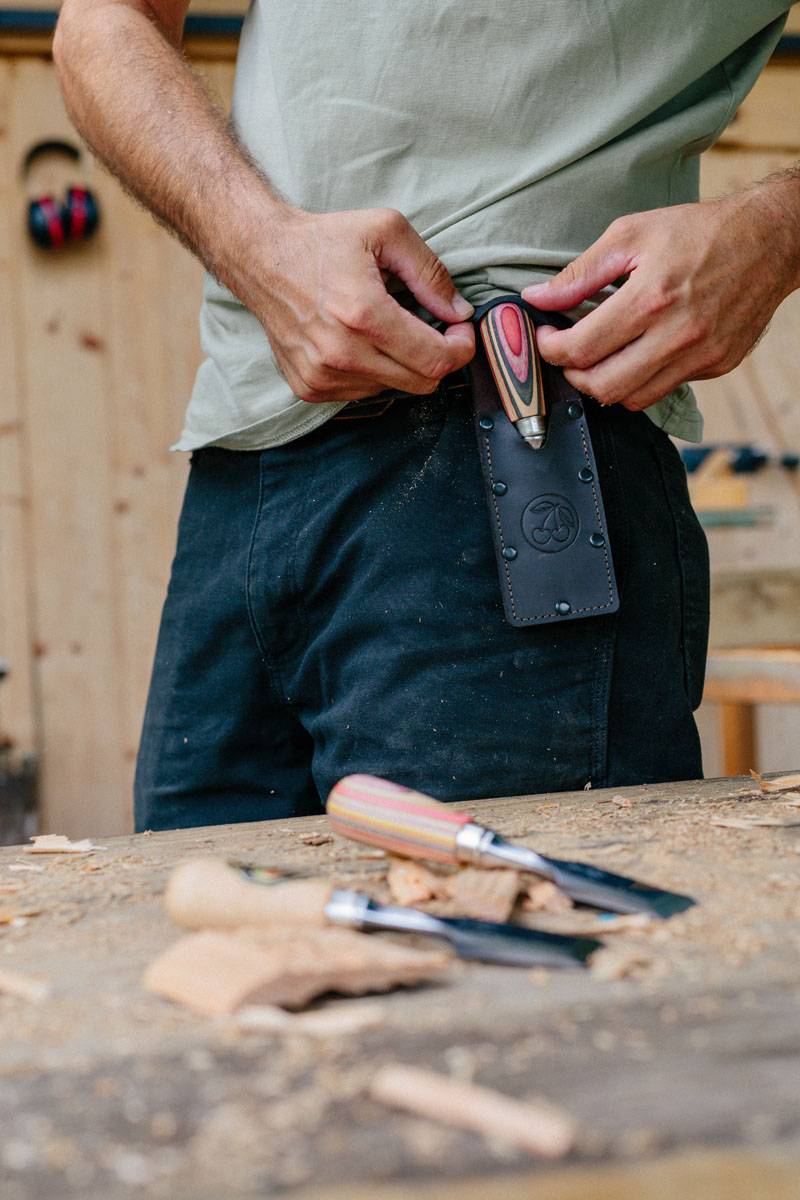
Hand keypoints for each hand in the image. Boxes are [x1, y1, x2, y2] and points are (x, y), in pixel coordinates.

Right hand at [256, 207, 475, 402]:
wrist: (260, 257)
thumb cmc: (322, 240)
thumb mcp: (385, 231)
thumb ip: (430, 272)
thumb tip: (460, 311)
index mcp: (364, 314)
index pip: (436, 359)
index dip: (461, 348)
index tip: (460, 329)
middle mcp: (342, 353)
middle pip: (422, 383)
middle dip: (439, 357)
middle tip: (434, 328)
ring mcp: (322, 376)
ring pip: (394, 388)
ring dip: (402, 363)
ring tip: (385, 326)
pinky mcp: (309, 387)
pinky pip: (363, 392)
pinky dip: (373, 370)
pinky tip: (358, 340)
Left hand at [521, 186, 799, 410]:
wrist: (770, 239)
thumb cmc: (699, 231)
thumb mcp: (631, 235)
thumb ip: (580, 273)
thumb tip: (537, 298)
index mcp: (650, 299)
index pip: (581, 348)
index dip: (552, 349)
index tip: (548, 337)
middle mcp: (677, 335)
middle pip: (602, 386)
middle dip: (573, 375)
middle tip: (568, 353)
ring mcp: (700, 356)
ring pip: (632, 399)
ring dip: (605, 384)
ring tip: (599, 357)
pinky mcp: (716, 366)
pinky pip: (664, 390)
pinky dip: (640, 381)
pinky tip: (637, 354)